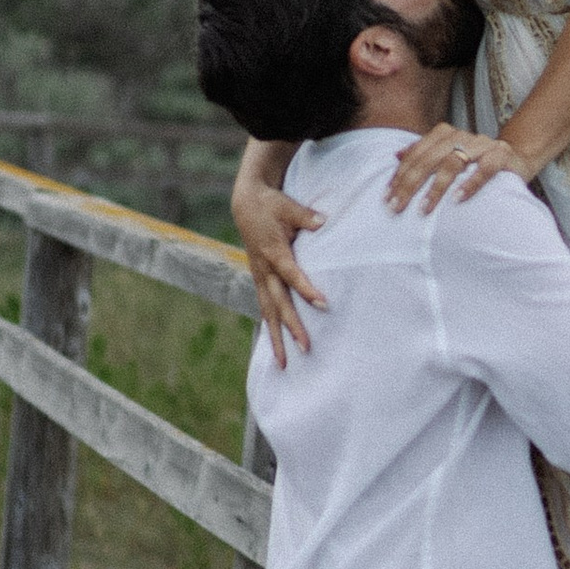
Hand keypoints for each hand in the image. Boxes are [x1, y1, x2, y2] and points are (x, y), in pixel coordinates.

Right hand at [235, 170, 328, 360]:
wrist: (246, 204)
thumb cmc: (271, 205)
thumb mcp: (288, 206)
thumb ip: (306, 217)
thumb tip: (323, 221)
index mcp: (273, 251)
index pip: (292, 274)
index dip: (306, 289)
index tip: (323, 304)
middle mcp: (264, 269)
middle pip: (278, 303)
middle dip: (292, 327)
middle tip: (306, 347)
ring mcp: (260, 276)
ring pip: (267, 312)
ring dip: (276, 338)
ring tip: (283, 364)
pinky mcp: (259, 279)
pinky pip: (264, 308)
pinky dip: (270, 327)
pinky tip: (276, 346)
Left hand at [383, 125, 534, 214]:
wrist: (516, 159)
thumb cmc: (475, 164)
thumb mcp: (448, 158)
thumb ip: (424, 155)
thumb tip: (396, 156)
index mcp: (445, 133)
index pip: (416, 153)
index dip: (400, 174)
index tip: (387, 197)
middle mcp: (462, 135)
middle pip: (429, 158)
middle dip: (410, 184)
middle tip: (398, 207)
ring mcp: (482, 144)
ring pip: (453, 162)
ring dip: (436, 187)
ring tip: (424, 208)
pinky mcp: (502, 155)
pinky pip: (485, 168)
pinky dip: (470, 183)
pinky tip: (457, 199)